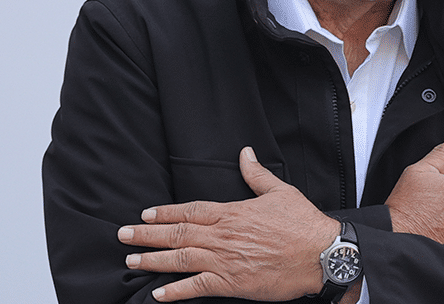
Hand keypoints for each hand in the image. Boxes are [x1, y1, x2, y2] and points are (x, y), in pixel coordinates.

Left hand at [117, 147, 338, 301]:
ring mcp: (225, 260)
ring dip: (152, 259)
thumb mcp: (280, 192)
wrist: (321, 254)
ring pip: (179, 259)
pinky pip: (196, 287)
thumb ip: (256, 174)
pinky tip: (158, 294)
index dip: (164, 213)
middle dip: (146, 234)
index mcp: (232, 212)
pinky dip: (175, 291)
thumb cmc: (303, 223)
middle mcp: (223, 235)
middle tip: (122, 235)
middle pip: (176, 233)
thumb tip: (245, 153)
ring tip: (132, 259)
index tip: (144, 214)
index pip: (189, 211)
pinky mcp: (232, 283)